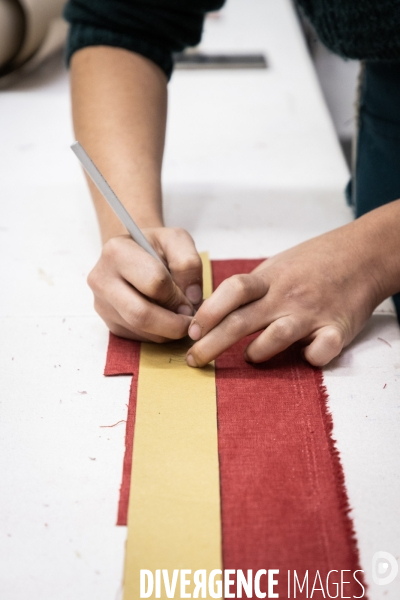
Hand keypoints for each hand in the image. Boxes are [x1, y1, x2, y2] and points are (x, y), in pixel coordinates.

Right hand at [88, 227, 202, 341]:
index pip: (154, 283)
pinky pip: (138, 336)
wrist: (134, 253)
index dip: (178, 296)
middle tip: (190, 320)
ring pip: (141, 329)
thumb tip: (192, 298)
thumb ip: (189, 263)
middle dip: (173, 324)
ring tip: (180, 316)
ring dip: (168, 330)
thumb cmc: (156, 246)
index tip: (191, 299)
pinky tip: (166, 319)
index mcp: (117, 252)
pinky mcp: (108, 321)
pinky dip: (159, 333)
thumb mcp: (177, 240)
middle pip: (141, 314)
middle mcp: (102, 279)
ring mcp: (102, 303)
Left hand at [186, 223, 384, 366]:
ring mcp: (312, 313)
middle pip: (241, 321)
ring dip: (256, 352)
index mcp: (269, 279)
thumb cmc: (313, 262)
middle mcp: (286, 296)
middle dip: (211, 344)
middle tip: (194, 360)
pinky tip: (305, 356)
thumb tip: (212, 313)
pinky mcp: (337, 329)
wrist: (362, 255)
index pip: (231, 292)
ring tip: (249, 356)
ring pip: (275, 337)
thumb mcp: (276, 266)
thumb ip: (249, 289)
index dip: (208, 313)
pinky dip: (310, 358)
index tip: (191, 331)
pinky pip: (320, 352)